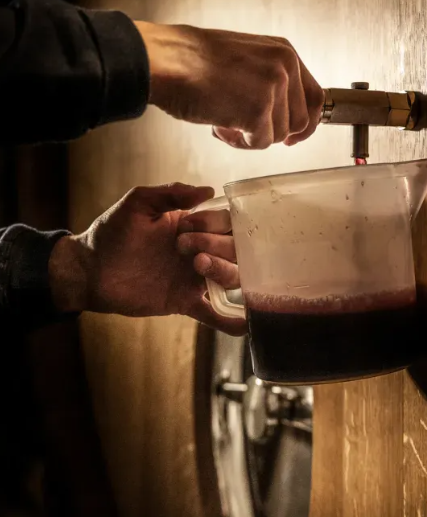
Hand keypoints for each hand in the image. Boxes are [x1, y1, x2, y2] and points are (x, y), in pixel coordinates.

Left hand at [48, 183, 246, 334]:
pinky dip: (230, 321)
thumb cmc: (112, 231)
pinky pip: (214, 314)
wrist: (90, 270)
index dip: (215, 223)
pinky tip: (245, 326)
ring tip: (199, 267)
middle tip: (185, 248)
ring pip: (232, 277)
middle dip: (218, 245)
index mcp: (195, 226)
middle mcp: (202, 250)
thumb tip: (208, 190)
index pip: (226, 222)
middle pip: (236, 249)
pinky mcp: (184, 302)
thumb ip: (171, 192)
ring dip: (224, 271)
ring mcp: (195, 278)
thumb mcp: (139, 202)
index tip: (188, 225)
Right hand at [134, 22, 323, 148]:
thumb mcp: (248, 59)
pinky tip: (219, 125)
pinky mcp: (258, 111)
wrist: (166, 61)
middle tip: (242, 126)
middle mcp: (285, 67)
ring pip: (279, 136)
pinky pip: (260, 143)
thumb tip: (285, 112)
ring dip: (251, 136)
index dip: (306, 123)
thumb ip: (272, 80)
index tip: (294, 136)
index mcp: (285, 52)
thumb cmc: (195, 61)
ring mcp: (273, 88)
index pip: (315, 98)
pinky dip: (239, 142)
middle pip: (299, 122)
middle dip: (272, 132)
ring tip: (224, 119)